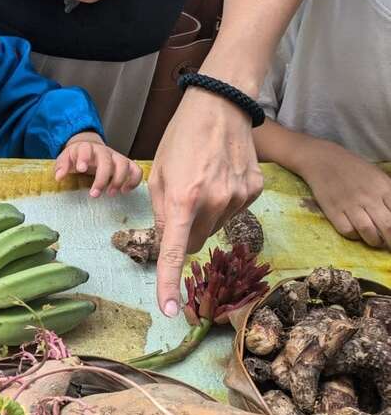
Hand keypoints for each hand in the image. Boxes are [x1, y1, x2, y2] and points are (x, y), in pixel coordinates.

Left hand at [56, 131, 141, 196]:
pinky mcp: (126, 164)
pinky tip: (125, 191)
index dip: (84, 158)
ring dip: (119, 180)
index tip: (81, 169)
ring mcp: (116, 157)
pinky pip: (136, 170)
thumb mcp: (66, 159)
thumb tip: (59, 176)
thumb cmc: (77, 157)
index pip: (86, 149)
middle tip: (94, 194)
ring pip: (124, 164)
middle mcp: (104, 151)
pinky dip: (134, 180)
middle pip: (106, 161)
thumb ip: (62, 166)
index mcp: (87, 148)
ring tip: (111, 193)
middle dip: (101, 178)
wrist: (90, 150)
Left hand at [149, 90, 263, 316]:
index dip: (170, 283)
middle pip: (196, 242)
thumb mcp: (158, 175)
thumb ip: (160, 213)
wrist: (220, 105)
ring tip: (203, 180)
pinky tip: (221, 176)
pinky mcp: (255, 190)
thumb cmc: (181, 138)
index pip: (176, 251)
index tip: (169, 309)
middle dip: (185, 233)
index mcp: (184, 199)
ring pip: (215, 227)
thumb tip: (168, 242)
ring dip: (205, 214)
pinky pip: (233, 210)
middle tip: (181, 204)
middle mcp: (215, 202)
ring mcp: (239, 197)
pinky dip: (224, 201)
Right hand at [300, 146, 390, 248]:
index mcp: (384, 188)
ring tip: (376, 242)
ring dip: (375, 241)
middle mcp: (369, 197)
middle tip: (390, 246)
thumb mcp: (379, 178)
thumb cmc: (355, 169)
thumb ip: (389, 196)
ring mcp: (350, 204)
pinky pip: (347, 231)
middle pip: (388, 226)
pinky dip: (355, 236)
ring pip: (368, 231)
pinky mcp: (333, 210)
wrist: (324, 160)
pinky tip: (357, 233)